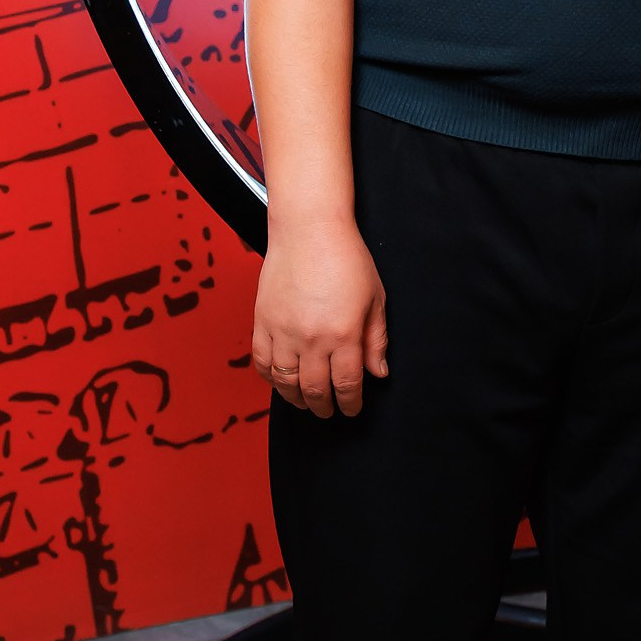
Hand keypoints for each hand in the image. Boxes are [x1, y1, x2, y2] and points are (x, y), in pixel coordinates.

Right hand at [251, 219, 387, 417]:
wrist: (308, 229)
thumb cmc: (345, 257)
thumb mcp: (375, 298)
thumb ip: (376, 340)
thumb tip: (377, 373)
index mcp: (343, 334)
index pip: (347, 384)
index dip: (350, 403)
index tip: (352, 409)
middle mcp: (311, 338)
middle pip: (315, 390)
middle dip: (324, 407)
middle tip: (329, 411)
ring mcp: (283, 331)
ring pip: (285, 382)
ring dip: (296, 398)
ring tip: (305, 401)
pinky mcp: (262, 321)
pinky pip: (262, 362)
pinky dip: (270, 377)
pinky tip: (280, 380)